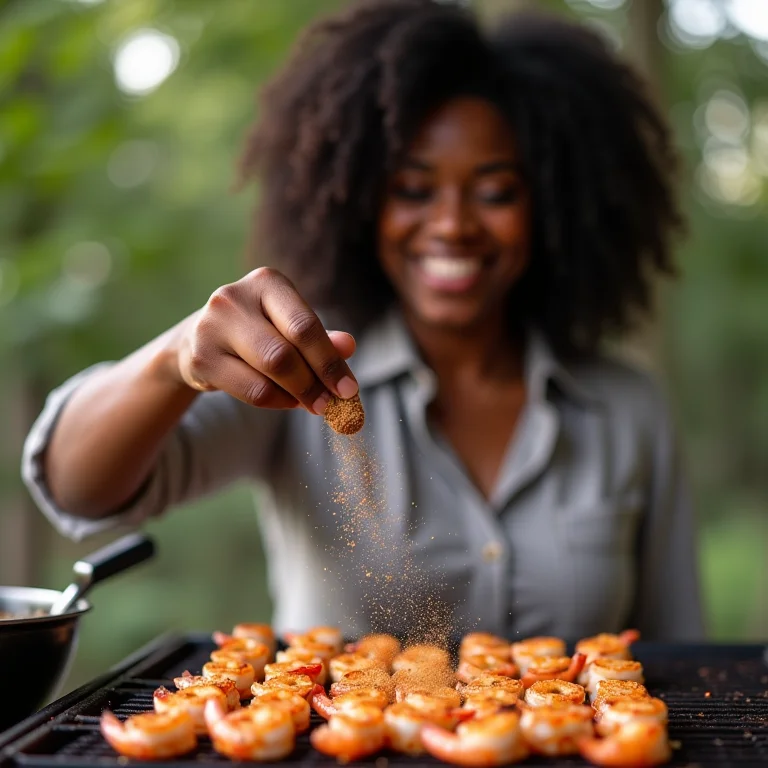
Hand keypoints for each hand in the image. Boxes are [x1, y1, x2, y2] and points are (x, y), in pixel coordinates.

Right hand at [176, 268, 357, 413]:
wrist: (199, 339)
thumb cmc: (259, 330)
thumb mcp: (290, 326)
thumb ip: (319, 337)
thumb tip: (348, 347)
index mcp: (266, 282)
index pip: (304, 326)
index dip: (329, 361)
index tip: (349, 389)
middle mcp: (234, 298)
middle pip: (285, 352)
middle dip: (315, 383)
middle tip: (333, 406)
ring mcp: (211, 328)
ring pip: (268, 372)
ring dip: (298, 395)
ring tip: (313, 404)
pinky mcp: (200, 359)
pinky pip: (251, 391)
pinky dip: (277, 401)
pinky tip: (288, 400)